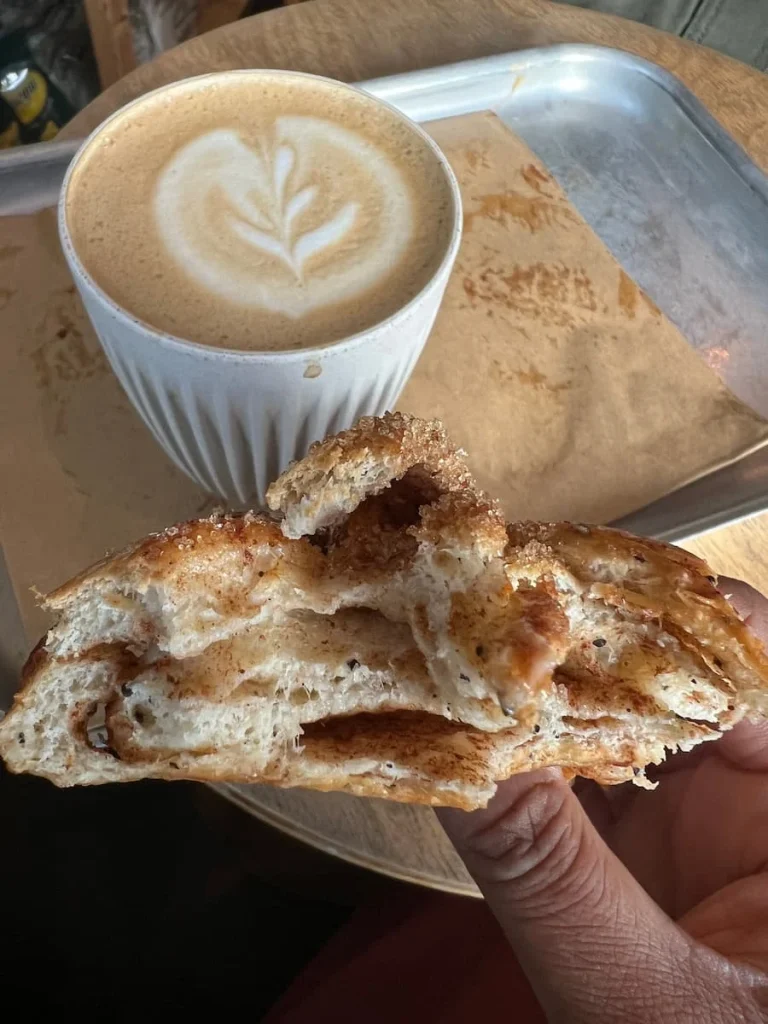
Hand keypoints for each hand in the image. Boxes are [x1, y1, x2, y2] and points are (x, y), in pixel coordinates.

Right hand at [439, 579, 767, 1022]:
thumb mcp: (646, 1010)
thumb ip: (554, 878)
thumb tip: (455, 749)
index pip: (747, 659)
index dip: (649, 609)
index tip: (545, 585)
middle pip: (684, 663)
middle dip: (584, 634)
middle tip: (484, 600)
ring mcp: (725, 803)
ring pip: (634, 704)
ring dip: (553, 681)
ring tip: (469, 646)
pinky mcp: (670, 829)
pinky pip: (602, 757)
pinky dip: (542, 742)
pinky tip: (481, 726)